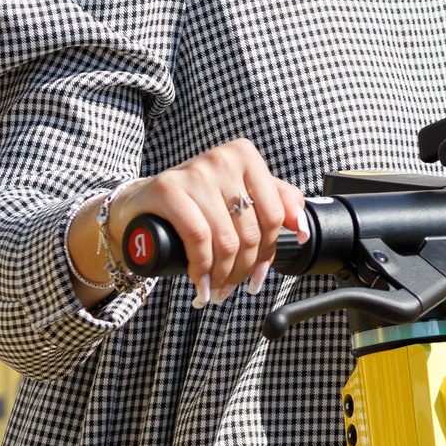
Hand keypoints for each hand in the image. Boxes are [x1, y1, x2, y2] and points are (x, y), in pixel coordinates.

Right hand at [98, 140, 305, 308]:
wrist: (142, 204)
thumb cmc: (198, 204)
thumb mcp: (241, 197)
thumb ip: (278, 204)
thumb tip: (303, 230)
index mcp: (246, 156)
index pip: (274, 215)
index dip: (269, 253)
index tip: (258, 275)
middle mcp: (223, 159)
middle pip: (251, 232)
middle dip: (243, 270)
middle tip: (230, 288)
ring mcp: (195, 171)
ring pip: (226, 240)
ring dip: (222, 276)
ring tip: (215, 289)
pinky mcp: (168, 188)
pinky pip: (198, 238)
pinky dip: (201, 269)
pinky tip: (200, 283)